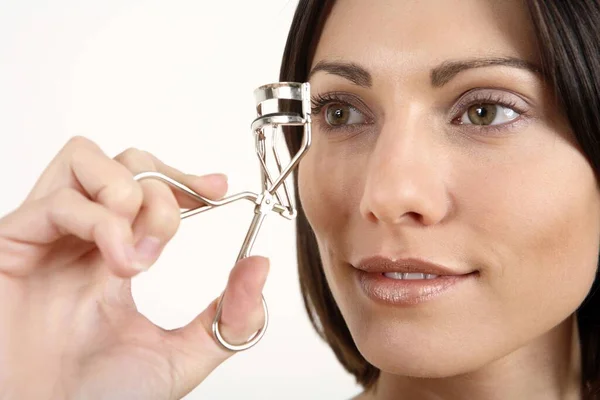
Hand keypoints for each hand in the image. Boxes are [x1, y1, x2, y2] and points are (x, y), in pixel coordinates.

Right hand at [0, 136, 268, 399]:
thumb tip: (260, 265)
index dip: (186, 177)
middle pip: (125, 162)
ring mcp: (45, 238)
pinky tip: (118, 262)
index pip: (149, 186)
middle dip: (163, 188)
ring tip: (140, 251)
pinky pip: (57, 201)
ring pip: (86, 159)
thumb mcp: (183, 356)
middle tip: (168, 239)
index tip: (219, 191)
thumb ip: (230, 317)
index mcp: (116, 256)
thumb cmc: (100, 399)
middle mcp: (81, 239)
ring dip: (130, 194)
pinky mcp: (11, 245)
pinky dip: (100, 221)